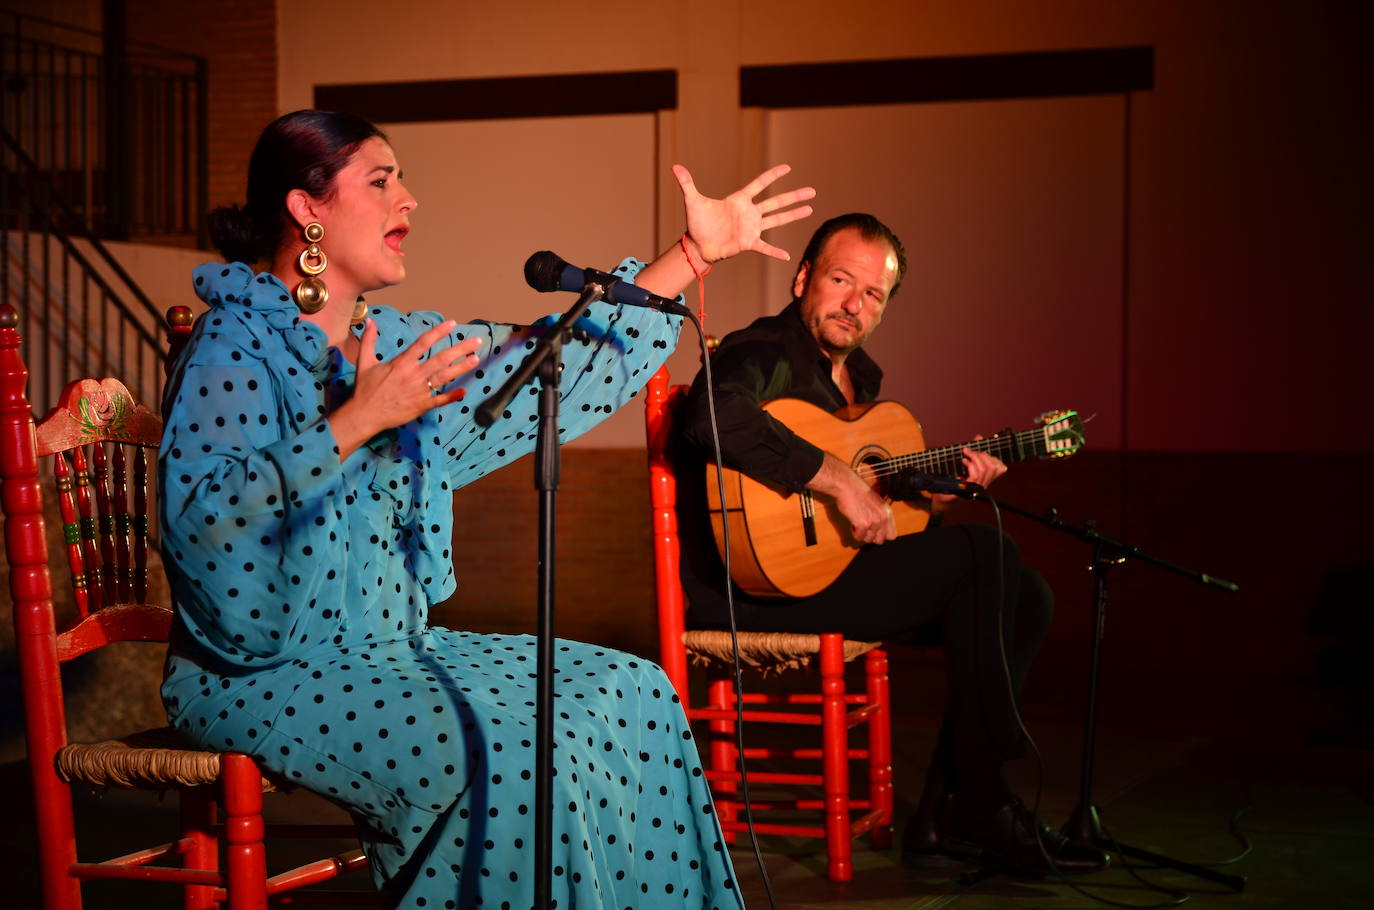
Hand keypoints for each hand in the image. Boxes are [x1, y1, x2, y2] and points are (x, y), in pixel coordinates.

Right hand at [330, 319, 481, 458]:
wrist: (365, 415)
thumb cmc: (365, 388)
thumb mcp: (364, 361)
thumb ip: (369, 340)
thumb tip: (370, 320)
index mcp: (402, 363)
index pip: (423, 342)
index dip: (439, 332)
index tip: (452, 324)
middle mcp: (413, 375)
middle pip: (441, 359)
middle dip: (460, 349)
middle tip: (477, 342)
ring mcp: (419, 391)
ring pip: (444, 377)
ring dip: (461, 368)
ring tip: (476, 359)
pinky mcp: (421, 405)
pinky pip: (440, 400)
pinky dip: (452, 396)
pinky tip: (464, 391)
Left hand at [673, 163, 815, 263]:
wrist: (697, 245)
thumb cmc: (697, 222)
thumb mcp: (693, 201)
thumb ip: (687, 183)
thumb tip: (675, 166)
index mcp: (739, 200)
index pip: (759, 184)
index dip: (773, 176)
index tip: (787, 168)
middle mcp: (749, 213)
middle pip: (776, 202)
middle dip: (794, 196)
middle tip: (812, 190)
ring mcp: (751, 228)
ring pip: (777, 220)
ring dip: (793, 215)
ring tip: (809, 209)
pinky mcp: (748, 243)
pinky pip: (765, 247)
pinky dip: (775, 252)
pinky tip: (787, 256)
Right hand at [836, 484, 897, 544]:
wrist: (848, 486)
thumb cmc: (859, 492)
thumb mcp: (877, 504)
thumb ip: (880, 516)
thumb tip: (879, 530)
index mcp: (888, 513)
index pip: (892, 535)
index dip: (882, 535)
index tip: (875, 532)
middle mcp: (883, 518)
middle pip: (880, 540)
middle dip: (871, 536)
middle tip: (864, 528)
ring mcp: (874, 522)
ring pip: (868, 539)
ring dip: (861, 533)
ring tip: (857, 522)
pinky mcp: (863, 524)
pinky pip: (859, 537)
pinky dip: (854, 532)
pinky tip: (853, 523)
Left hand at [931, 436, 1006, 506]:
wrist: (940, 496)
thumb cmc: (951, 480)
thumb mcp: (963, 463)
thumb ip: (973, 451)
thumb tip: (979, 437)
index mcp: (985, 480)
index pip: (1001, 469)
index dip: (995, 457)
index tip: (983, 451)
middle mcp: (983, 485)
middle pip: (994, 467)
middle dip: (982, 455)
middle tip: (969, 451)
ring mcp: (976, 489)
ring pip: (985, 470)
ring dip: (975, 457)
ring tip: (966, 454)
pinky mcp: (968, 490)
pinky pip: (975, 475)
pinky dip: (970, 465)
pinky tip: (964, 461)